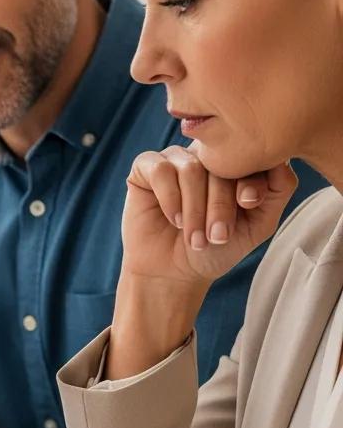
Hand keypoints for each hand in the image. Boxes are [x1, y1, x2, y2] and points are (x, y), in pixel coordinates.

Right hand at [121, 146, 296, 287]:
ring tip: (194, 237)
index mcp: (232, 165)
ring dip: (194, 208)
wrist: (172, 273)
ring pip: (191, 168)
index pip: (248, 155)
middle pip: (219, 163)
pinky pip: (161, 170)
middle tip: (218, 236)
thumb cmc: (214, 249)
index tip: (248, 205)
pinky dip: (170, 198)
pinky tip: (174, 219)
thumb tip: (281, 161)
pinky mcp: (145, 167)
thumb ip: (277, 191)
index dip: (251, 179)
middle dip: (221, 204)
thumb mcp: (258, 224)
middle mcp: (204, 156)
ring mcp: (174, 159)